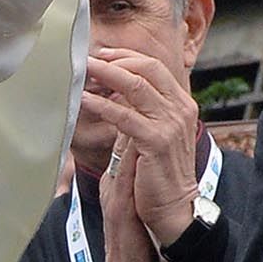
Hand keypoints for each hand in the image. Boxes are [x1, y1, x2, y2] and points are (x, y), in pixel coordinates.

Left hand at [81, 47, 200, 245]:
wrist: (173, 207)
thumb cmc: (156, 169)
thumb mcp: (151, 131)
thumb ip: (138, 108)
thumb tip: (112, 87)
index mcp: (180, 104)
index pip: (154, 66)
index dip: (125, 57)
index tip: (101, 54)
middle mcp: (180, 110)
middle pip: (146, 69)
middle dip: (114, 60)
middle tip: (87, 60)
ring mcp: (171, 125)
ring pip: (135, 86)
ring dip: (104, 75)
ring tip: (81, 71)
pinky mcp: (157, 141)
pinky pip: (124, 115)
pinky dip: (102, 105)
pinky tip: (84, 101)